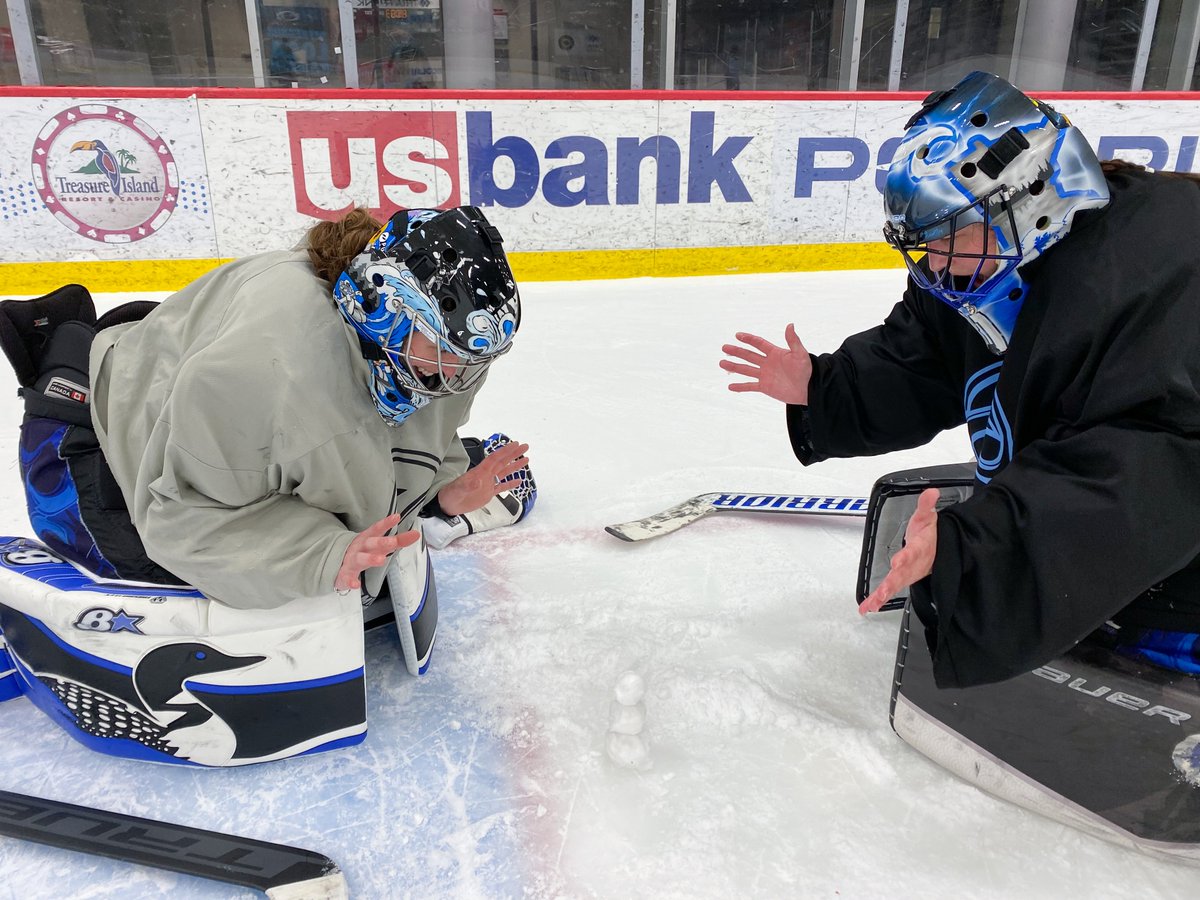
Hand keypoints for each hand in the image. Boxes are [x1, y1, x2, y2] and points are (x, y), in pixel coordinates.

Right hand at [335, 514, 420, 591]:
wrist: (336, 563)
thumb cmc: (363, 551)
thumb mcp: (379, 544)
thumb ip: (399, 540)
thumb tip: (416, 534)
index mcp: (367, 539)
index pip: (377, 529)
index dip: (386, 523)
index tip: (396, 517)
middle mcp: (359, 548)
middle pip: (370, 543)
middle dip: (381, 542)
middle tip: (392, 541)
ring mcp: (351, 560)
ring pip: (360, 559)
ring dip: (369, 559)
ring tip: (380, 559)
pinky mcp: (345, 575)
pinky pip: (347, 578)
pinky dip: (350, 581)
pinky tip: (356, 584)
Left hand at [437, 441, 530, 516]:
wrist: (448, 505)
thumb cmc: (451, 495)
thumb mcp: (458, 489)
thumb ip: (468, 485)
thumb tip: (478, 481)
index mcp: (480, 471)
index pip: (495, 458)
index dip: (505, 451)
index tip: (515, 445)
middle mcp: (485, 475)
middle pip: (502, 462)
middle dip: (513, 454)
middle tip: (525, 446)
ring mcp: (487, 483)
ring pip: (504, 472)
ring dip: (514, 466)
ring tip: (526, 459)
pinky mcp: (488, 493)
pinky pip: (501, 487)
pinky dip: (510, 484)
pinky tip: (519, 481)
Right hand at [720, 325, 812, 404]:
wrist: (809, 389)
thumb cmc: (807, 370)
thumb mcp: (800, 354)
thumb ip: (793, 341)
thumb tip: (790, 325)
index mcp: (775, 353)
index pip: (759, 344)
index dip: (748, 339)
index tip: (738, 335)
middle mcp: (768, 363)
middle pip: (749, 355)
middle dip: (736, 351)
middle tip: (724, 347)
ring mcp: (765, 375)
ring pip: (746, 370)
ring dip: (734, 367)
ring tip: (722, 363)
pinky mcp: (765, 387)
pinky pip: (750, 386)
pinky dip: (740, 387)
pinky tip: (730, 386)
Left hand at [859, 489, 938, 614]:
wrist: (938, 552)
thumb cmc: (929, 536)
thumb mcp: (927, 517)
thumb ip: (927, 505)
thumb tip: (932, 491)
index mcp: (919, 549)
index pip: (912, 553)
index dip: (905, 557)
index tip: (898, 562)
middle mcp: (912, 565)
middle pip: (901, 575)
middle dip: (891, 584)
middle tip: (882, 592)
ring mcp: (906, 575)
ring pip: (894, 587)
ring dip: (882, 596)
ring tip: (871, 605)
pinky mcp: (900, 581)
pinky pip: (888, 591)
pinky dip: (877, 600)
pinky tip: (867, 607)